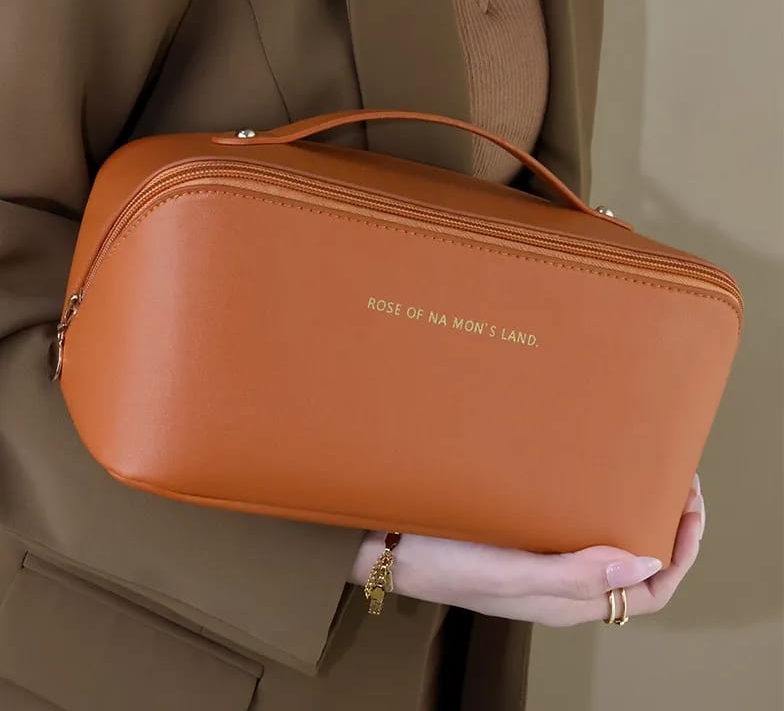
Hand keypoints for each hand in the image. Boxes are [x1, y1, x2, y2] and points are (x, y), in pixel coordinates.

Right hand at [351, 475, 704, 624]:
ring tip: (639, 471)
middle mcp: (559, 585)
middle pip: (634, 567)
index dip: (679, 553)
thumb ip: (572, 575)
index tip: (687, 505)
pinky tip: (587, 474)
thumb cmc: (439, 558)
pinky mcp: (520, 539)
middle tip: (673, 479)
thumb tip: (642, 563)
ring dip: (630, 512)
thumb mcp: (506, 572)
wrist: (385, 544)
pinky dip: (593, 503)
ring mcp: (539, 561)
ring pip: (605, 544)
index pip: (648, 591)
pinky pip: (574, 527)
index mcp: (564, 600)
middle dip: (663, 527)